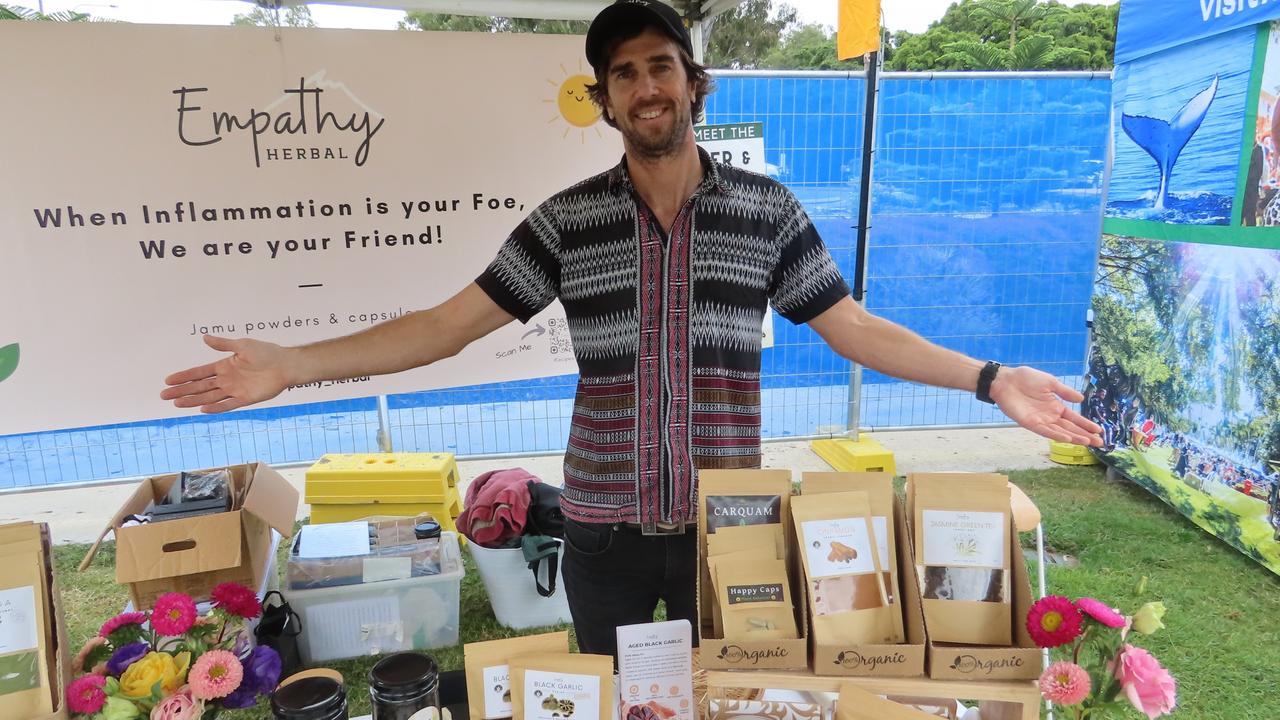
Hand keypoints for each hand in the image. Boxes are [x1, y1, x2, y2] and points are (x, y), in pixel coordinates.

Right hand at [160, 335, 292, 413]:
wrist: (286, 365)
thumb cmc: (266, 352)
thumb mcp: (242, 345)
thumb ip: (223, 344)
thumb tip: (204, 337)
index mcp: (224, 366)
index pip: (199, 373)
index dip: (184, 377)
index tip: (168, 380)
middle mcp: (227, 379)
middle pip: (200, 387)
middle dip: (182, 391)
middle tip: (164, 395)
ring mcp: (235, 390)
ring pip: (209, 397)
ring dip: (193, 400)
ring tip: (177, 404)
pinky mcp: (246, 399)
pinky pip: (228, 405)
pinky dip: (216, 408)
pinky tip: (202, 410)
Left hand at [990, 365, 1102, 446]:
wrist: (1006, 380)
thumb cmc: (1026, 379)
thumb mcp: (1051, 382)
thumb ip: (1065, 392)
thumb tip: (1082, 398)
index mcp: (1056, 406)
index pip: (1074, 418)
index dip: (1086, 424)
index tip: (1099, 431)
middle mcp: (1050, 416)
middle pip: (1070, 428)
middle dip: (1085, 435)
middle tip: (1100, 443)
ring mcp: (1041, 421)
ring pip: (1061, 432)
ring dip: (1074, 437)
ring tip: (1088, 442)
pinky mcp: (1030, 423)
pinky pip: (1045, 431)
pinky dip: (1056, 435)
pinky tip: (1068, 439)